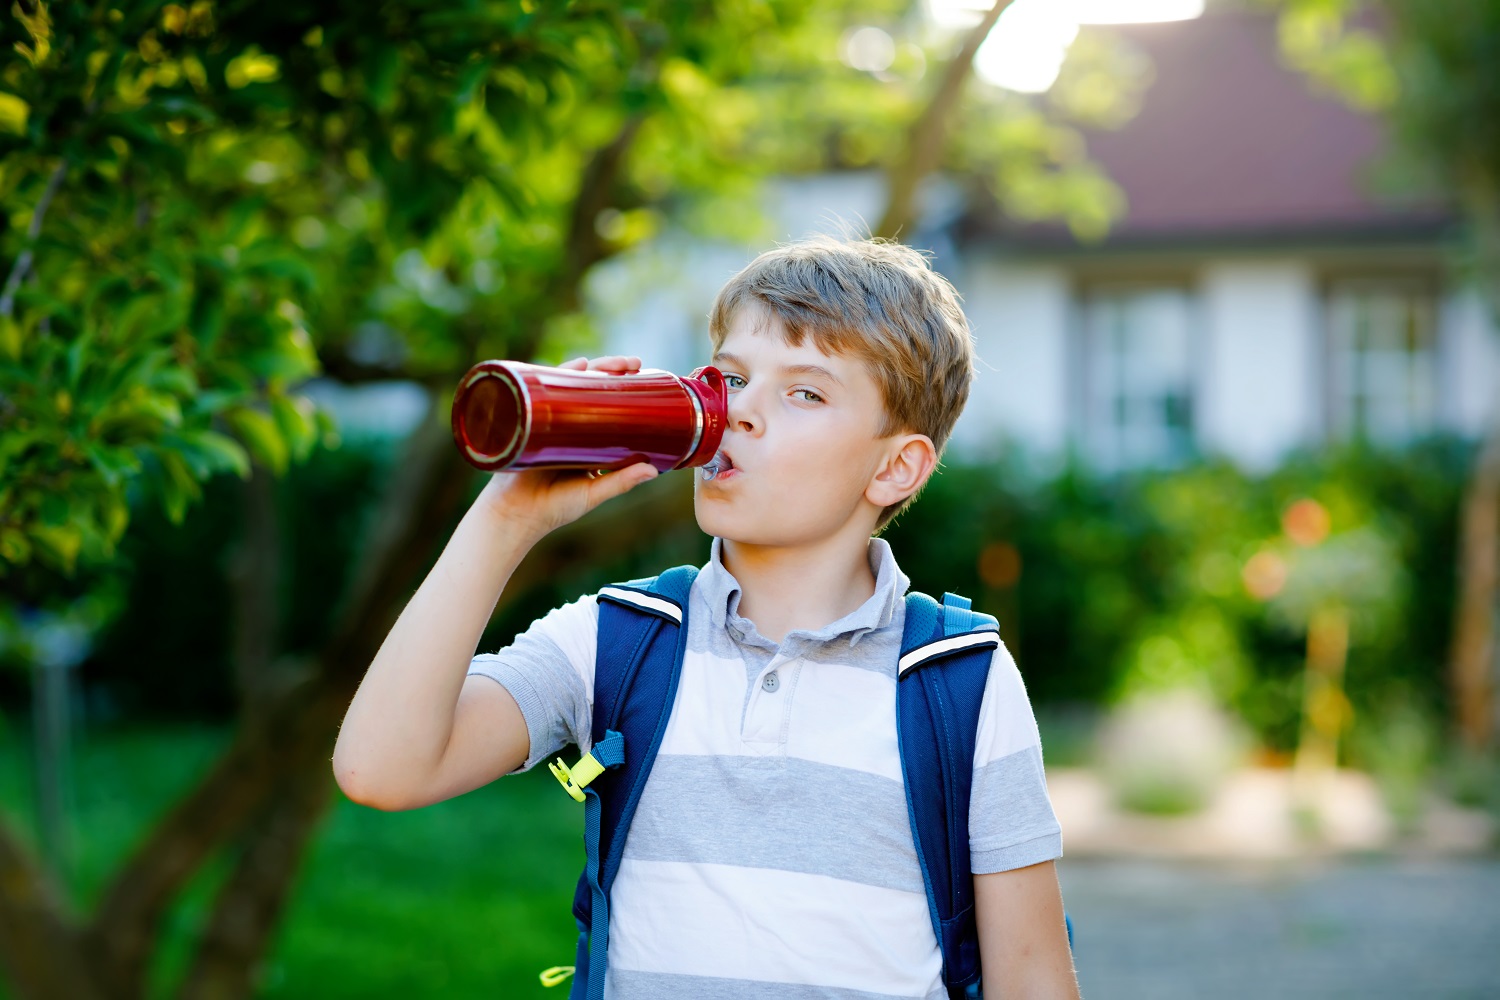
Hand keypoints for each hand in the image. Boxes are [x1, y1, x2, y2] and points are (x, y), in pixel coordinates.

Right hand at [474, 355, 659, 535]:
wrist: (514, 516)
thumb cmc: (553, 508)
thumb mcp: (592, 493)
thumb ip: (620, 482)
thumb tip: (653, 471)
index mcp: (585, 439)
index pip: (607, 406)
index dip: (623, 389)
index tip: (643, 377)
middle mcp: (567, 425)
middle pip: (590, 390)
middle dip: (611, 372)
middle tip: (633, 363)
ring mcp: (547, 420)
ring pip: (570, 386)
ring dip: (591, 369)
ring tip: (610, 362)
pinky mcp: (529, 420)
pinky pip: (543, 393)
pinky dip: (557, 376)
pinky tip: (576, 365)